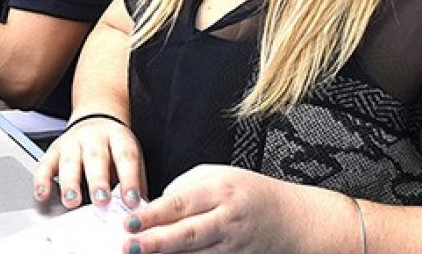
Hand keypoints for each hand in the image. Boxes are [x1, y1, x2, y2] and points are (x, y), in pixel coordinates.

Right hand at [34, 115, 144, 210]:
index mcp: (119, 138)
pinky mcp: (54, 149)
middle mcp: (94, 137)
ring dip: (70, 183)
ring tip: (72, 201)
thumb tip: (142, 212)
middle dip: (98, 181)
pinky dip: (42, 180)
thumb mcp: (132, 157)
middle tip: (101, 201)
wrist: (98, 117)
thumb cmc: (116, 147)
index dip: (129, 180)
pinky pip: (45, 164)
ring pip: (69, 161)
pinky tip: (43, 194)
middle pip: (96, 158)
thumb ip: (136, 183)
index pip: (126, 158)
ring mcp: (72, 142)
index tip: (131, 201)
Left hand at [123, 165, 336, 253]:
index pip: (181, 202)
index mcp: (220, 190)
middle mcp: (226, 218)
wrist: (293, 219)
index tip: (130, 221)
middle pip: (186, 233)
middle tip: (128, 245)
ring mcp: (232, 244)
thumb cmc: (252, 193)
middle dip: (155, 241)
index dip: (153, 214)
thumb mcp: (220, 175)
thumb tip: (154, 204)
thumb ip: (185, 186)